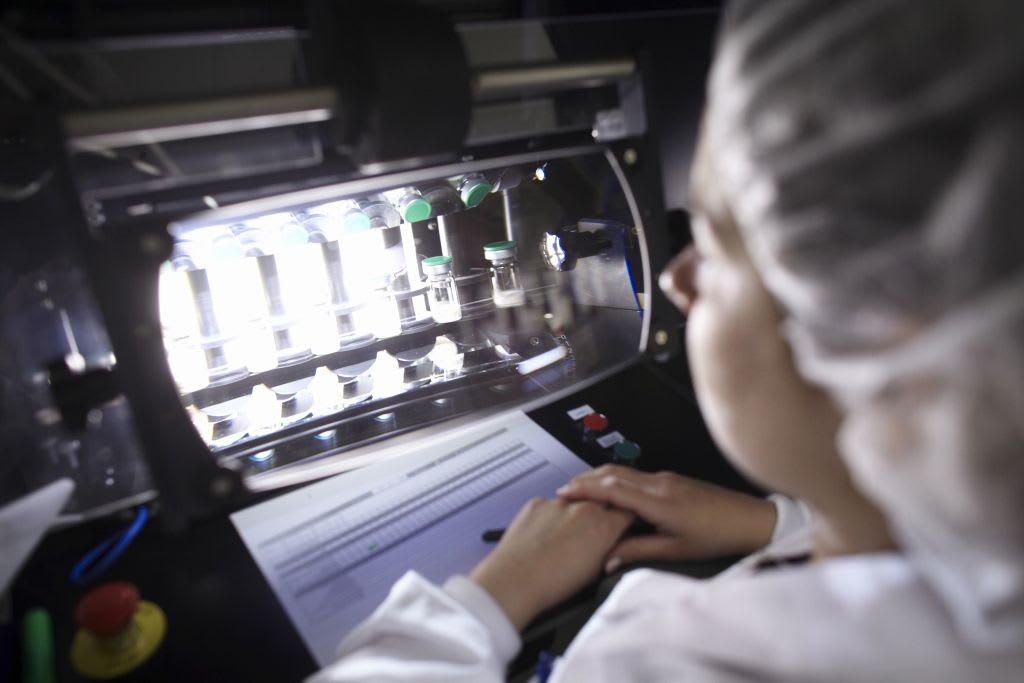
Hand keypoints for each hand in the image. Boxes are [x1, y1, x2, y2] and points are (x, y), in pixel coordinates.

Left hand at [470, 498, 632, 629]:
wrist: (514, 582)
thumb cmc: (552, 584)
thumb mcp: (595, 572)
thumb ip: (611, 550)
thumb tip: (614, 542)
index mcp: (602, 526)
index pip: (625, 511)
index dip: (622, 520)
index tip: (618, 527)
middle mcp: (582, 509)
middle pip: (600, 503)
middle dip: (597, 517)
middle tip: (585, 538)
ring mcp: (558, 503)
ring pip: (573, 504)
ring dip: (571, 517)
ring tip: (558, 542)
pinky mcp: (536, 503)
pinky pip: (549, 506)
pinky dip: (549, 517)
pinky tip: (543, 538)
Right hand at [558, 465, 775, 569]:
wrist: (750, 519)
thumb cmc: (717, 536)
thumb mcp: (676, 550)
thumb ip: (639, 550)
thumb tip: (608, 558)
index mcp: (658, 501)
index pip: (611, 488)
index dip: (585, 489)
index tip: (565, 493)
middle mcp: (659, 483)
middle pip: (613, 472)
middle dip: (586, 479)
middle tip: (565, 490)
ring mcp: (666, 477)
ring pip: (624, 471)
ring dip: (600, 477)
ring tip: (582, 489)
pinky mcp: (672, 479)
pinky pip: (636, 475)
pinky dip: (616, 479)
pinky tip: (611, 492)